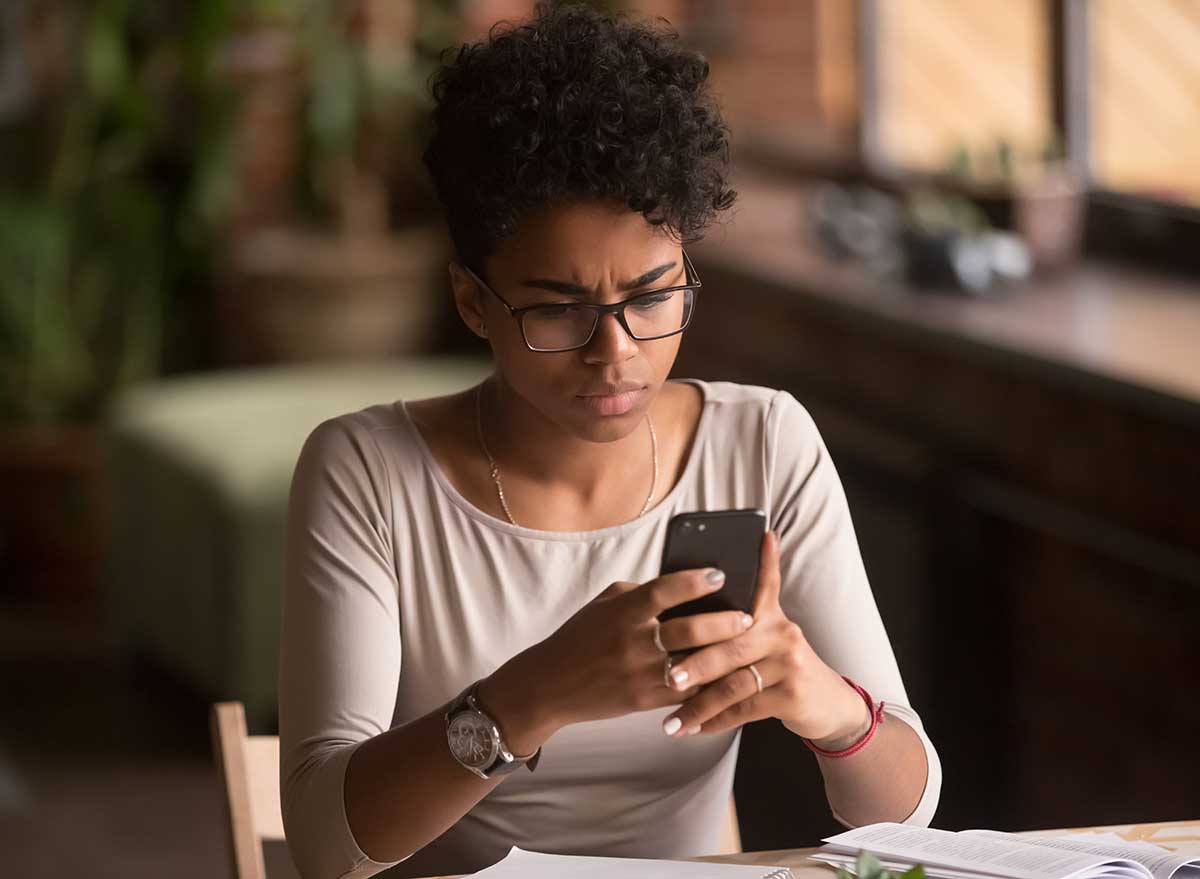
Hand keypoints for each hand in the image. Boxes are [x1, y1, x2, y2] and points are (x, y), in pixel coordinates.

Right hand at [479, 565, 754, 751]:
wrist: (550, 684)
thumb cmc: (580, 637)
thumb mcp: (604, 605)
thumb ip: (640, 594)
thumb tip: (680, 585)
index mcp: (623, 611)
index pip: (665, 589)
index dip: (695, 581)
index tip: (720, 575)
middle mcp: (633, 641)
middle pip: (689, 629)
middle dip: (725, 622)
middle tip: (749, 616)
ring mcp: (639, 673)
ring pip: (693, 664)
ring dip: (723, 656)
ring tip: (746, 647)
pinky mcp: (643, 701)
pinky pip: (684, 693)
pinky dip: (708, 685)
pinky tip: (728, 678)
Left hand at [656, 530, 870, 744]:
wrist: (826, 703)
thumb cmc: (779, 667)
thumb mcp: (767, 637)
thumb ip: (735, 623)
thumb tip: (688, 608)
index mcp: (770, 614)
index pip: (764, 582)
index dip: (763, 559)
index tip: (759, 536)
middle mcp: (782, 632)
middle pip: (730, 644)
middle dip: (694, 663)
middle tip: (665, 676)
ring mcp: (789, 663)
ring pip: (733, 683)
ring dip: (698, 704)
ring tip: (671, 720)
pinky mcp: (792, 694)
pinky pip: (745, 708)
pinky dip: (716, 721)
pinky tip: (694, 729)